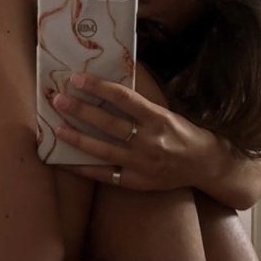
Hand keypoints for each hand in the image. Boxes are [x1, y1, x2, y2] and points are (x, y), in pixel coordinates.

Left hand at [51, 72, 209, 191]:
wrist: (204, 165)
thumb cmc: (182, 133)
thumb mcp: (165, 113)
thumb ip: (139, 106)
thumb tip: (105, 90)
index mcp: (158, 118)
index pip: (123, 98)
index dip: (98, 87)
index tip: (77, 78)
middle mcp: (149, 141)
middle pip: (109, 124)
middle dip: (81, 110)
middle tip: (58, 99)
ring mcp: (142, 164)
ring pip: (103, 150)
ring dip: (77, 138)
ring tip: (56, 128)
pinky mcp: (137, 182)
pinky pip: (105, 175)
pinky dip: (84, 168)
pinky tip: (65, 161)